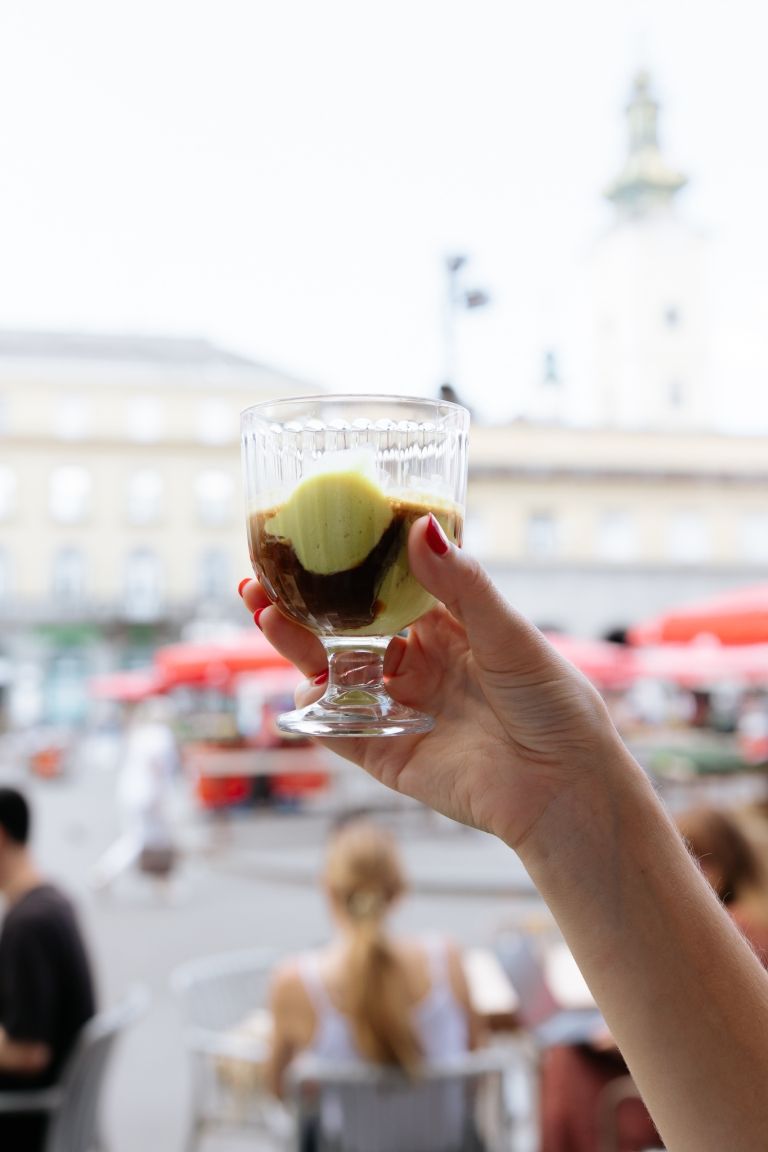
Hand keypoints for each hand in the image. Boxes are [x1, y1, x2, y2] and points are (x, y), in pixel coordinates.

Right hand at [240, 515, 622, 849]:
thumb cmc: (554, 703)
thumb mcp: (507, 632)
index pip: (382, 589)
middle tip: (259, 577)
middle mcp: (417, 665)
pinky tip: (297, 684)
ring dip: (295, 646)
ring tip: (264, 612)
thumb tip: (420, 525)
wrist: (566, 786)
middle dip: (302, 604)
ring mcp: (398, 708)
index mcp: (447, 629)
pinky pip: (338, 730)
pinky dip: (313, 711)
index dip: (344, 567)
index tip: (309, 537)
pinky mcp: (386, 753)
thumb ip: (460, 584)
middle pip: (345, 629)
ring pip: (332, 673)